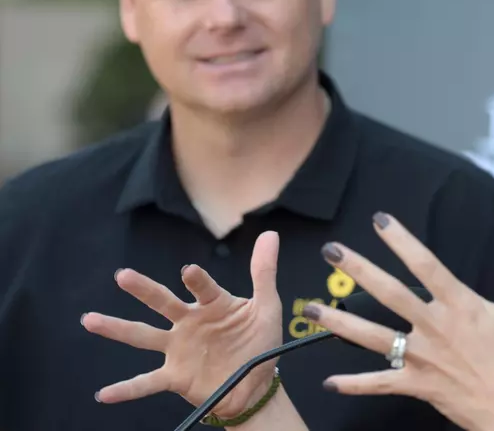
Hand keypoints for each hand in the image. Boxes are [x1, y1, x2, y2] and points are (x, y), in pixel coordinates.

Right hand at [81, 231, 283, 418]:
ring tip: (90, 320)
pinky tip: (103, 394)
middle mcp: (190, 322)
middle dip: (143, 290)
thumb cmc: (260, 341)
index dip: (197, 281)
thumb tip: (270, 234)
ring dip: (117, 329)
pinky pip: (146, 382)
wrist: (256, 384)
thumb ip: (264, 272)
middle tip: (123, 276)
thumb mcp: (267, 307)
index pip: (203, 288)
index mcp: (213, 305)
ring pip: (143, 335)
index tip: (188, 272)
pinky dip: (126, 389)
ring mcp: (179, 349)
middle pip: (162, 302)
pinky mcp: (175, 376)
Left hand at [302, 212, 493, 430]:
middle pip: (388, 294)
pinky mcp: (418, 386)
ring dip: (339, 322)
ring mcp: (423, 358)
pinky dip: (354, 384)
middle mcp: (435, 328)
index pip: (425, 265)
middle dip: (357, 270)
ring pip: (372, 337)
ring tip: (310, 308)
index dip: (401, 241)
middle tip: (330, 251)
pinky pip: (380, 384)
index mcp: (461, 306)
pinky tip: (329, 382)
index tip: (379, 220)